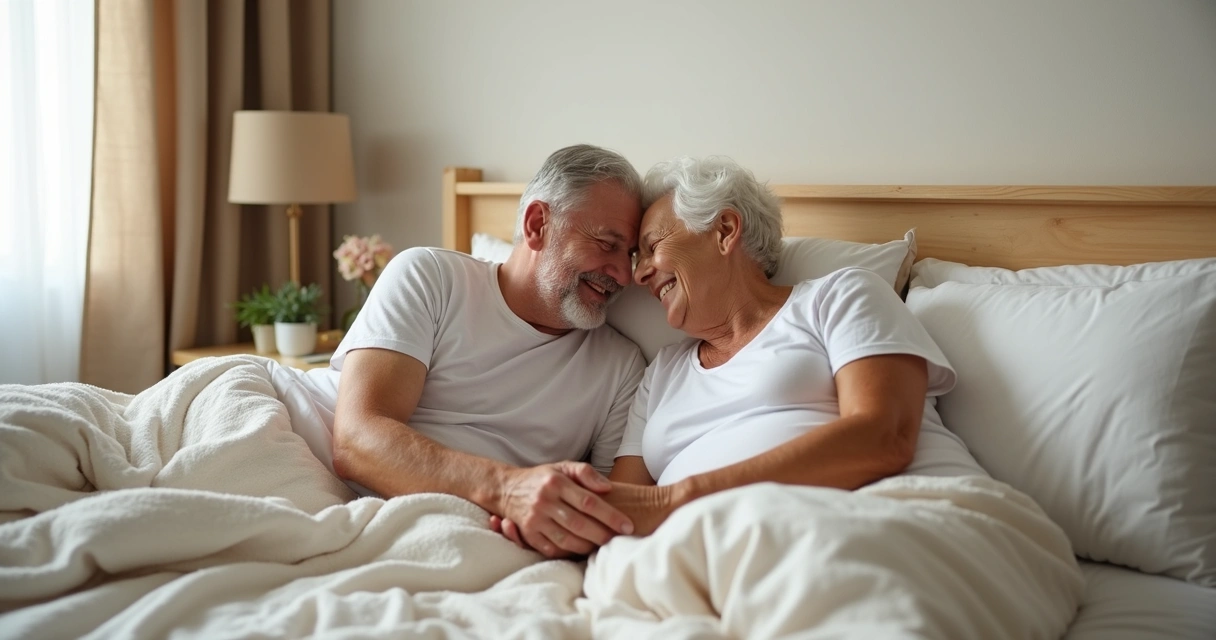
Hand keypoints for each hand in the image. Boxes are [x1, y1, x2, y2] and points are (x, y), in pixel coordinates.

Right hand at [492, 480, 681, 546]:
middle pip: (579, 524)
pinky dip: (569, 552)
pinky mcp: (528, 534)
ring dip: (588, 546)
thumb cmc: (543, 478)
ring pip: (566, 539)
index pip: (589, 502)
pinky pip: (552, 548)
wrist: (506, 488)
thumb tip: (607, 488)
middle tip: (618, 540)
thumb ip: (586, 473)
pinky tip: (582, 549)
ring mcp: (535, 519)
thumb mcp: (563, 467)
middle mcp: (544, 501)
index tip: (627, 525)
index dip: (610, 516)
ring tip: (602, 546)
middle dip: (602, 534)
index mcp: (556, 482)